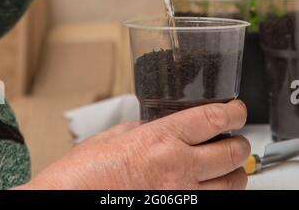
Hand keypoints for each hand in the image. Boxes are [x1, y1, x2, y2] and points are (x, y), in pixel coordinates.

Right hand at [18, 101, 249, 189]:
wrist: (70, 200)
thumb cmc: (85, 172)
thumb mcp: (115, 136)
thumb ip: (144, 128)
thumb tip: (160, 125)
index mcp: (161, 138)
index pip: (213, 118)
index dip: (234, 111)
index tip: (238, 110)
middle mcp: (176, 167)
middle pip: (231, 153)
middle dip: (240, 144)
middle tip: (237, 139)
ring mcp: (181, 196)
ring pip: (230, 185)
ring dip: (235, 173)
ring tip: (230, 166)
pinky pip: (211, 204)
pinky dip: (216, 194)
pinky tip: (210, 188)